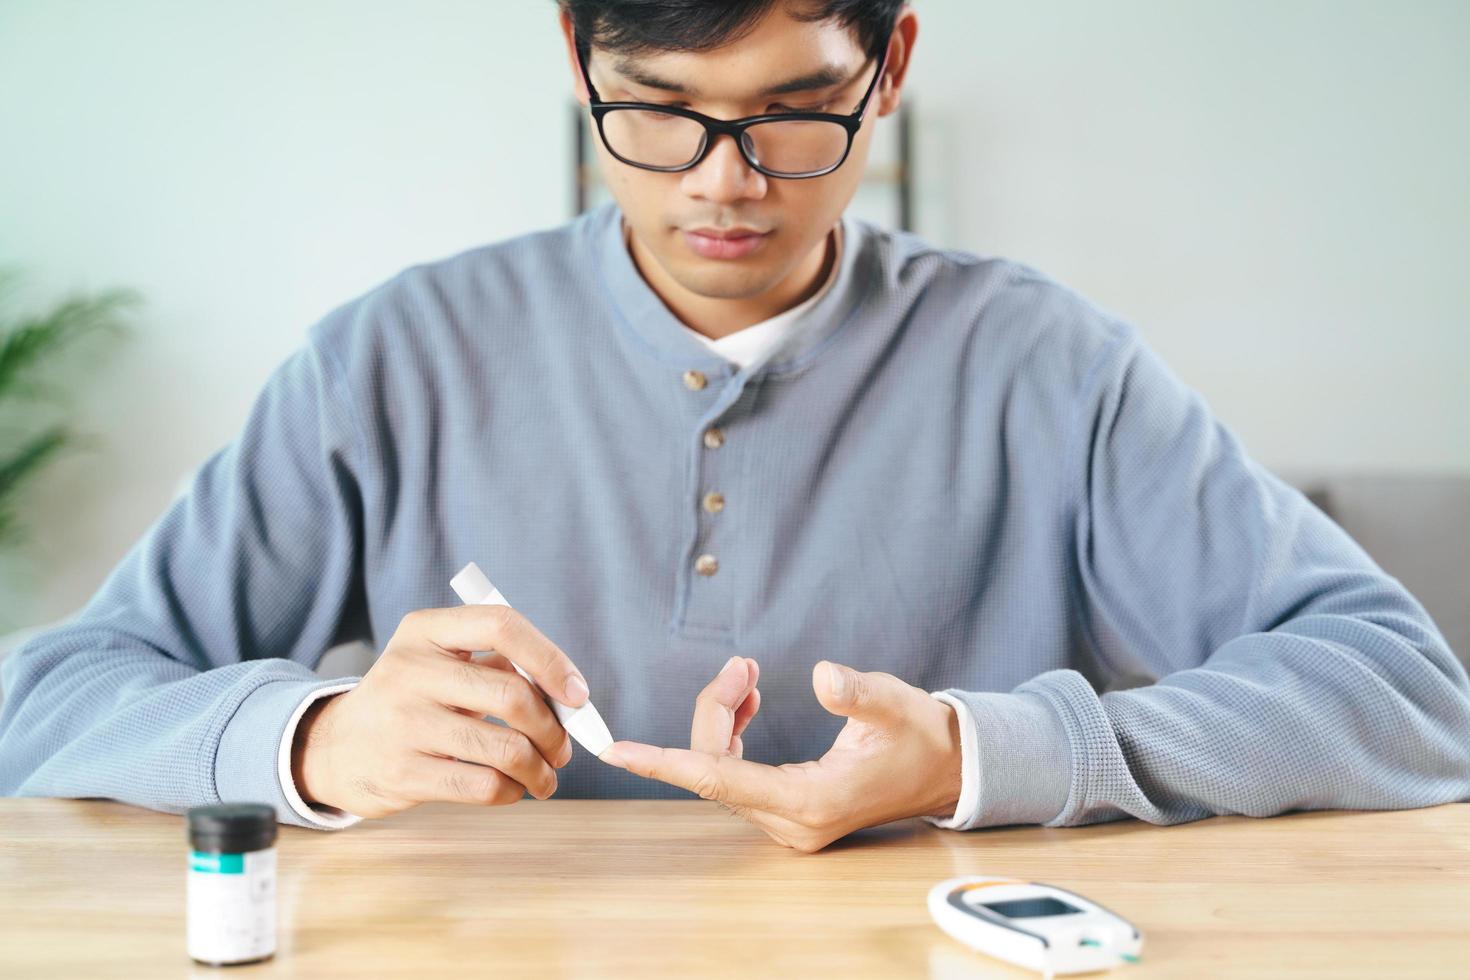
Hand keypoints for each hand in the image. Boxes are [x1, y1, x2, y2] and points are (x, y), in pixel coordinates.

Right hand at [292, 604, 587, 818]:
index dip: (550, 659)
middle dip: (553, 729)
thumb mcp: (439, 664)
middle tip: (562, 748)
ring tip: (544, 776)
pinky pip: (483, 786)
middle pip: (512, 695)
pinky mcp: (403, 773)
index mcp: (425, 630)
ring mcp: (403, 723)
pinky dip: (511, 792)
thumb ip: (497, 667)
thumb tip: (569, 696)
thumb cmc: (411, 701)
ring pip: (505, 749)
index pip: (501, 626)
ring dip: (539, 768)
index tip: (577, 693)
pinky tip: (512, 789)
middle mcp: (410, 670)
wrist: (335, 748)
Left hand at [601, 659, 962, 852]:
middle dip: (717, 712)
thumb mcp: (894, 704)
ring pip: (722, 770)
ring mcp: (789, 821)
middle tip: (742, 667)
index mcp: (811, 801)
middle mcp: (793, 821)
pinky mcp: (789, 811)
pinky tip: (746, 704)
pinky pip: (736, 774)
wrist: (947, 766)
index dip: (664, 763)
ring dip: (725, 721)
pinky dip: (732, 737)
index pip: (718, 780)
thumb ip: (857, 692)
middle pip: (716, 768)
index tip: (619, 752)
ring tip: (747, 678)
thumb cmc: (921, 735)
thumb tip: (823, 675)